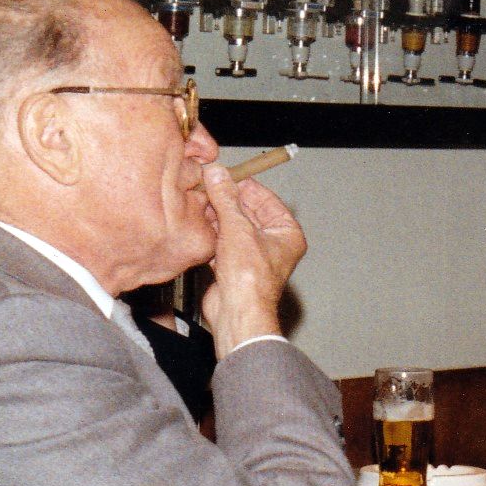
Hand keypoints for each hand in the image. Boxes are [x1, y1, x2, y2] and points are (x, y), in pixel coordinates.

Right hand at [199, 165, 305, 355]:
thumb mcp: (237, 228)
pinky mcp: (236, 266)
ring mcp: (254, 256)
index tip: (226, 174)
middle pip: (248, 213)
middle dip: (227, 200)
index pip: (267, 200)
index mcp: (287, 233)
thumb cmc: (250, 277)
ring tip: (199, 200)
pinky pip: (223, 242)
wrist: (236, 311)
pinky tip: (199, 222)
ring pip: (234, 227)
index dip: (246, 186)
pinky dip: (212, 233)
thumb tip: (218, 174)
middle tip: (207, 185)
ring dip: (217, 215)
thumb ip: (226, 199)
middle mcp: (274, 244)